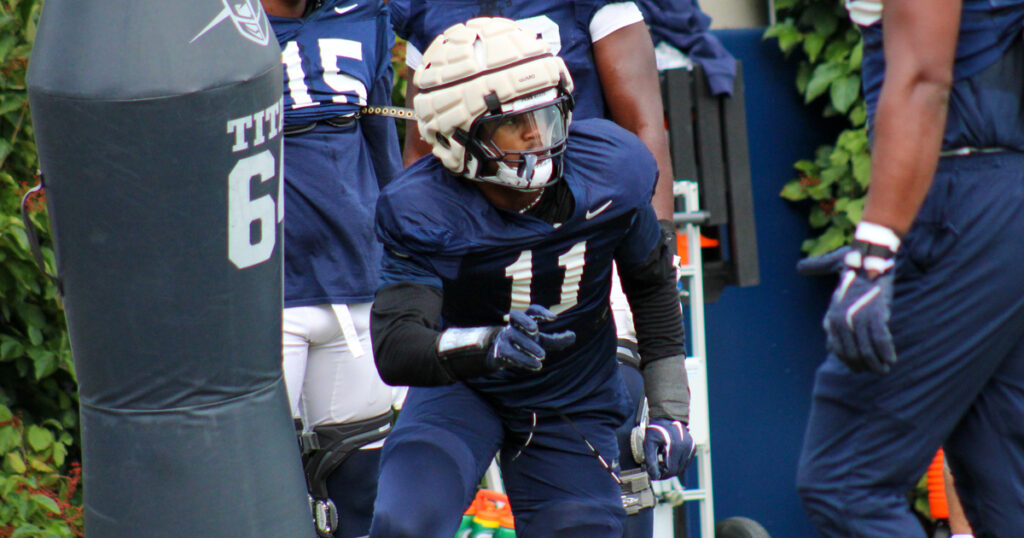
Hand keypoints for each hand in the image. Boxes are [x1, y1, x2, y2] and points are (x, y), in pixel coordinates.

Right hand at [486, 305, 574, 371]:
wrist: (502, 355)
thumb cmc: (526, 343)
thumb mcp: (542, 341)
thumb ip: (557, 339)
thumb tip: (573, 336)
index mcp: (525, 319)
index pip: (532, 310)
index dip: (542, 312)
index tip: (554, 319)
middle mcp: (513, 325)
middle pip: (515, 315)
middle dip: (525, 321)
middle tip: (535, 331)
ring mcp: (505, 337)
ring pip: (514, 336)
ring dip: (529, 346)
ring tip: (542, 355)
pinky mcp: (501, 351)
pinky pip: (511, 353)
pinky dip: (524, 360)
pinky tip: (537, 366)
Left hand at [643, 418, 694, 480]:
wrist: (668, 416)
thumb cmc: (656, 430)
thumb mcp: (649, 443)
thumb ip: (651, 460)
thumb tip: (654, 476)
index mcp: (675, 446)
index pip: (670, 470)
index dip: (661, 474)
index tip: (653, 472)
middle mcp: (686, 448)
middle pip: (677, 471)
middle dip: (666, 472)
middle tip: (656, 467)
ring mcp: (691, 448)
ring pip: (682, 468)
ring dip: (672, 468)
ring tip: (662, 460)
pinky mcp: (693, 448)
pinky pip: (686, 462)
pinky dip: (678, 463)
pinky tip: (670, 457)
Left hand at [797, 229, 898, 373]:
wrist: (868, 258)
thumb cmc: (851, 267)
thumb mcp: (829, 276)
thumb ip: (816, 273)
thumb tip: (802, 270)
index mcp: (831, 317)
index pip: (837, 349)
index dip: (849, 361)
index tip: (858, 367)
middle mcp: (842, 321)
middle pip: (852, 354)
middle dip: (864, 366)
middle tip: (875, 371)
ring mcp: (859, 319)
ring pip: (867, 351)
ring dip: (876, 364)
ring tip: (884, 369)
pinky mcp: (877, 315)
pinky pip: (881, 341)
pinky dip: (886, 352)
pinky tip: (892, 359)